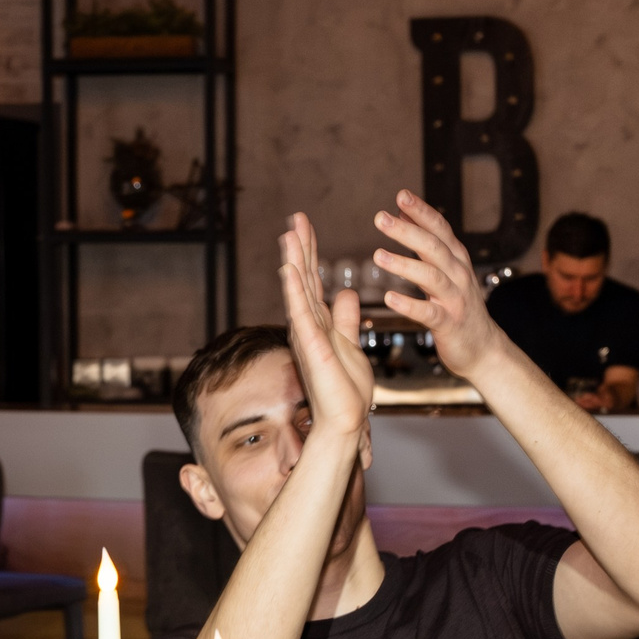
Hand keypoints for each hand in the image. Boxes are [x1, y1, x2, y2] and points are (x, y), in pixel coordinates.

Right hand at [277, 212, 374, 438]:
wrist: (345, 420)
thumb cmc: (345, 389)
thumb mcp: (350, 343)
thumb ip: (346, 318)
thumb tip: (346, 293)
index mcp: (317, 323)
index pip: (312, 280)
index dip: (309, 252)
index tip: (304, 225)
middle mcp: (307, 326)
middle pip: (302, 279)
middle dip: (299, 247)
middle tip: (295, 218)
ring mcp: (306, 335)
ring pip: (298, 291)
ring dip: (292, 261)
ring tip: (288, 235)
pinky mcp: (310, 347)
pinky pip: (301, 314)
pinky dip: (294, 291)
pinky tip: (288, 270)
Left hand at [370, 191, 509, 381]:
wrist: (484, 348)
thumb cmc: (459, 307)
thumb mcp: (448, 270)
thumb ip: (428, 243)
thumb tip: (404, 213)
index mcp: (456, 260)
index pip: (440, 229)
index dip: (421, 211)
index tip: (401, 195)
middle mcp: (458, 275)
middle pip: (433, 247)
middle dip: (407, 231)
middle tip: (381, 218)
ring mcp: (455, 299)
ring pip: (431, 276)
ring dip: (404, 264)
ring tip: (378, 256)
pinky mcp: (449, 324)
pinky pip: (428, 313)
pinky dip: (409, 305)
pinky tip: (389, 298)